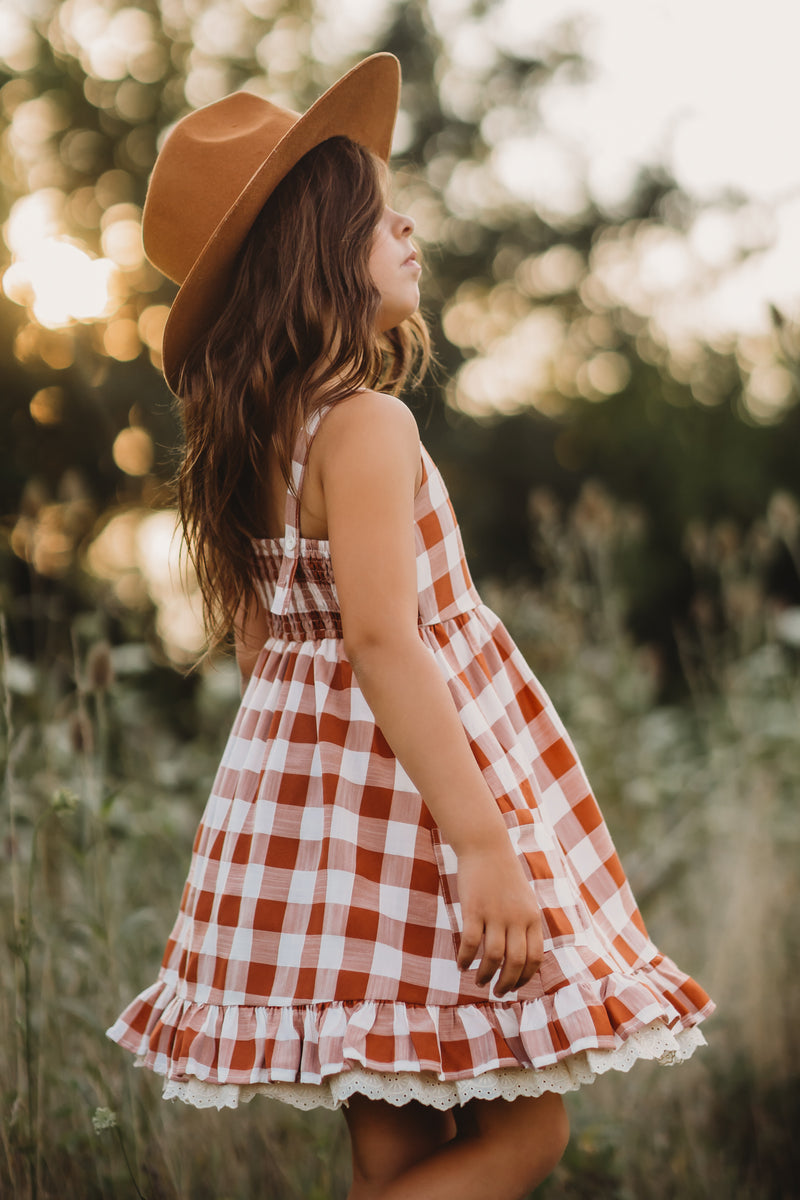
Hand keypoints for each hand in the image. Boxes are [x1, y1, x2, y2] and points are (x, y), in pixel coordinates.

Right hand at [455, 844, 542, 996]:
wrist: (486, 847)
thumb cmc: (504, 875)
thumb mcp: (525, 899)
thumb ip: (526, 925)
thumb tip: (521, 956)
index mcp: (532, 917)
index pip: (535, 958)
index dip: (525, 978)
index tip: (515, 987)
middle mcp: (516, 918)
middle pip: (515, 962)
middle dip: (506, 983)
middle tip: (497, 992)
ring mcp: (495, 913)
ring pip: (493, 956)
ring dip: (485, 974)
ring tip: (479, 981)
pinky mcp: (473, 909)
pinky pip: (470, 942)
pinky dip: (465, 957)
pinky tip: (462, 963)